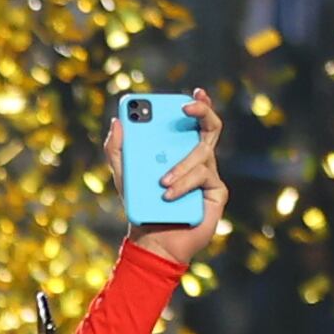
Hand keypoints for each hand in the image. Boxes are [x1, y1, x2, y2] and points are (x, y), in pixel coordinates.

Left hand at [115, 86, 228, 269]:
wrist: (152, 242)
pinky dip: (183, 184)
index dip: (200, 103)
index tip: (195, 91)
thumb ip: (117, 149)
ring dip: (179, 165)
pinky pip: (203, 176)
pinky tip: (168, 196)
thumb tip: (117, 121)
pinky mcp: (216, 192)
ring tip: (161, 183)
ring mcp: (209, 175)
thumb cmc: (142, 207)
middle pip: (211, 126)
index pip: (194, 121)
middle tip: (186, 107)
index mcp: (181, 150)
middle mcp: (199, 158)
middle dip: (202, 111)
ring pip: (202, 153)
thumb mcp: (123, 176)